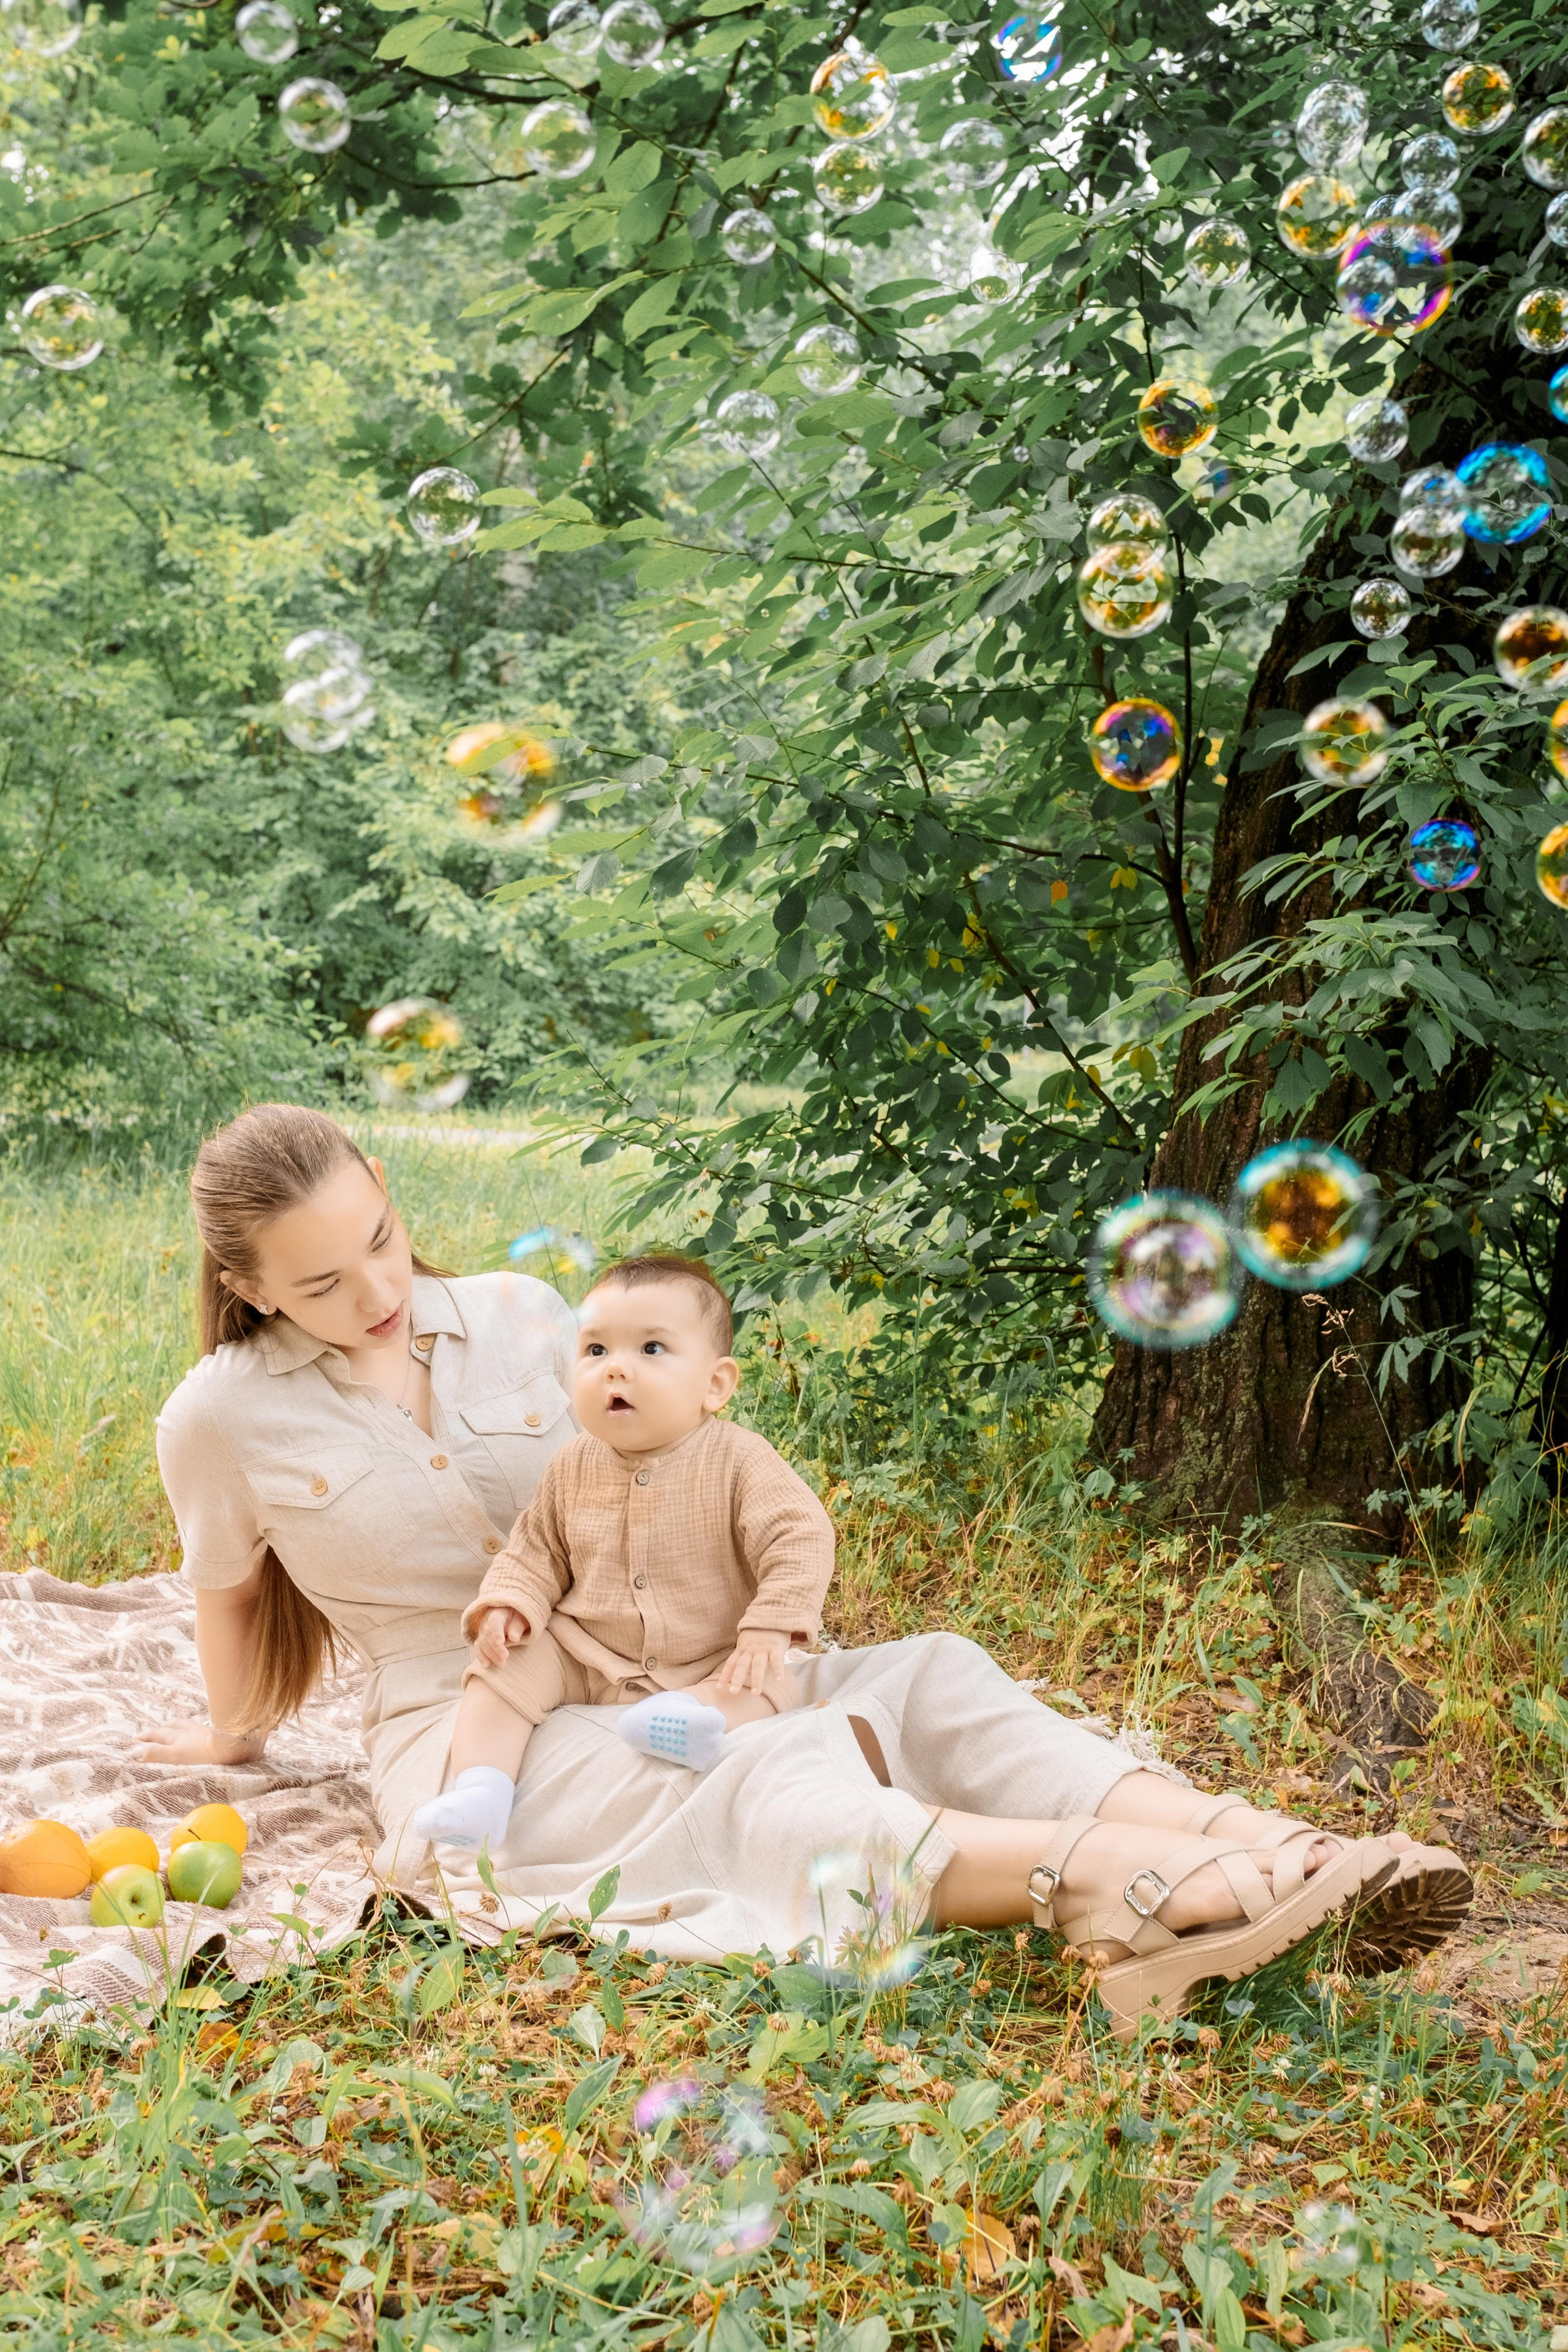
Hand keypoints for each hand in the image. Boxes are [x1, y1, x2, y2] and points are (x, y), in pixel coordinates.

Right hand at [137, 1716, 266, 1765]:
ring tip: (174, 1724)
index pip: (159, 1736)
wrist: (236, 1743)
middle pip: (172, 1728)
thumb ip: (156, 1754)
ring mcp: (206, 1730)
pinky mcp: (220, 1730)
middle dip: (160, 1729)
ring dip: (178, 1724)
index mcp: (179, 1739)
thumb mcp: (176, 1755)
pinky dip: (199, 1723)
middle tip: (153, 1729)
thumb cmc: (206, 1753)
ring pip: (188, 1724)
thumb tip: (132, 1752)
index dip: (147, 1737)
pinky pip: (206, 1725)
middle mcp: (191, 1731)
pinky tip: (203, 1723)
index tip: (136, 1737)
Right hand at [471, 1606, 529, 1667]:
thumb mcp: (521, 1619)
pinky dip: (481, 1657)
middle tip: (505, 1657)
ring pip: (482, 1643)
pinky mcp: (481, 1640)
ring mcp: (482, 1631)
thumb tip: (514, 1638)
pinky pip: (478, 1648)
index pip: (494, 1622)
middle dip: (496, 1648)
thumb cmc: (517, 1617)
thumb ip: (517, 1628)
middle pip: (487, 1635)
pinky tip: (487, 1665)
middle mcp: (486, 1622)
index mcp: (497, 1613)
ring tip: (502, 1664)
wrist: (511, 1616)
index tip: (501, 1642)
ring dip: (491, 1655)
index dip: (497, 1632)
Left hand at [713, 1631, 790, 1696]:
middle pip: (741, 1665)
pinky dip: (779, 1670)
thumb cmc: (760, 1634)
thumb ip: (744, 1657)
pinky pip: (777, 1660)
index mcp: (742, 1649)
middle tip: (733, 1692)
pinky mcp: (776, 1647)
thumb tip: (739, 1674)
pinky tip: (780, 1680)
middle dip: (737, 1679)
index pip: (731, 1663)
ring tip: (755, 1693)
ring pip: (758, 1665)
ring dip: (756, 1680)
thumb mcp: (748, 1643)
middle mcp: (750, 1650)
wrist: (772, 1614)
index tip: (719, 1688)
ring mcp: (763, 1648)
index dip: (724, 1675)